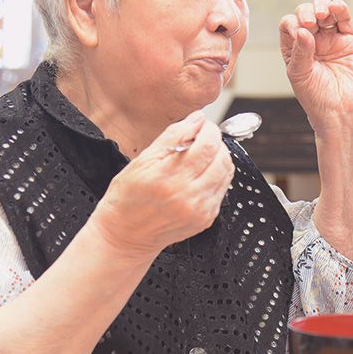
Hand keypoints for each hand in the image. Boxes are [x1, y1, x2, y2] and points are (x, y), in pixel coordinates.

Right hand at [89, 111, 234, 260]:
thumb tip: (197, 119)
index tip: (202, 125)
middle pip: (221, 157)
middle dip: (216, 141)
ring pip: (226, 172)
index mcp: (168, 178)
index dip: (209, 130)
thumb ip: (173, 136)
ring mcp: (200, 210)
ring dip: (219, 156)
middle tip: (202, 137)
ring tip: (202, 154)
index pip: (206, 145)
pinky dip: (216, 174)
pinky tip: (201, 173)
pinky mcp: (206, 218)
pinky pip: (223, 188)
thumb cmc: (128, 197)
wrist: (126, 234)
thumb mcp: (142, 160)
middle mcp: (187, 196)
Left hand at [278, 0, 352, 129]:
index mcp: (295, 48)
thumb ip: (300, 51)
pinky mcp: (350, 39)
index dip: (292, 23)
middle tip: (309, 22)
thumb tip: (302, 29)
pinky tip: (335, 7)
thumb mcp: (300, 75)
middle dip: (306, 12)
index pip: (289, 25)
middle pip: (306, 13)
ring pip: (326, 12)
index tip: (298, 32)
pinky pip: (345, 19)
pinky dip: (340, 8)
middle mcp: (313, 41)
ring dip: (321, 6)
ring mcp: (332, 38)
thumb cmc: (318, 98)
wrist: (343, 112)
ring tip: (321, 15)